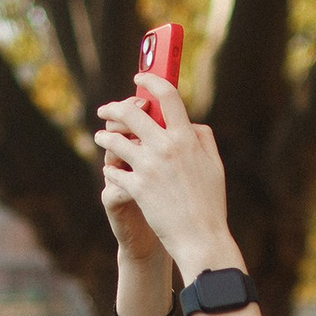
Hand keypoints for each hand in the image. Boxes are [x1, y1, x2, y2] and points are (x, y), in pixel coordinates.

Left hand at [94, 82, 236, 275]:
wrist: (201, 237)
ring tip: (100, 136)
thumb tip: (190, 123)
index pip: (167, 95)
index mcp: (187, 138)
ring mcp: (150, 167)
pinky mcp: (137, 187)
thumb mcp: (215, 166)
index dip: (150, 80)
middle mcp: (166, 147)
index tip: (139, 78)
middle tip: (106, 109)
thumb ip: (203, 139)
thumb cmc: (210, 203)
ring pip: (116, 140)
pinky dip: (111, 169)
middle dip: (115, 107)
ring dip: (105, 136)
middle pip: (132, 113)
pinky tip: (110, 169)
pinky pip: (114, 171)